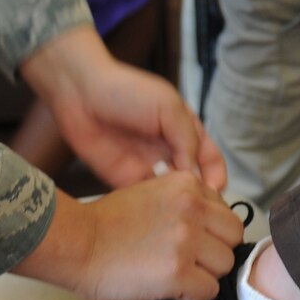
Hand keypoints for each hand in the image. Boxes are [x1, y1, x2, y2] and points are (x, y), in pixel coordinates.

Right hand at [13, 175, 243, 299]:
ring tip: (177, 276)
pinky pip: (209, 292)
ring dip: (205, 275)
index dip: (211, 232)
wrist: (77, 243)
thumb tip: (210, 226)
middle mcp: (193, 207)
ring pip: (225, 265)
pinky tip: (172, 291)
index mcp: (188, 184)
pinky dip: (193, 297)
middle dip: (215, 252)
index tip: (192, 242)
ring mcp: (187, 240)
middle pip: (233, 237)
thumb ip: (185, 203)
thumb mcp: (152, 193)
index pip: (226, 212)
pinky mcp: (178, 271)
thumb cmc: (106, 224)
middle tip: (190, 262)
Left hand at [19, 27, 226, 190]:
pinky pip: (144, 201)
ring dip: (174, 205)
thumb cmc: (128, 91)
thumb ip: (188, 140)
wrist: (82, 95)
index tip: (216, 192)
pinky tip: (151, 206)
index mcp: (186, 133)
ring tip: (172, 205)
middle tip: (196, 208)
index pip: (211, 161)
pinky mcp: (125, 181)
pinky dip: (151, 208)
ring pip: (170, 197)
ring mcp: (148, 168)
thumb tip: (196, 175)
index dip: (217, 177)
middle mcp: (170, 153)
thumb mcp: (169, 107)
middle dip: (198, 197)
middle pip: (193, 183)